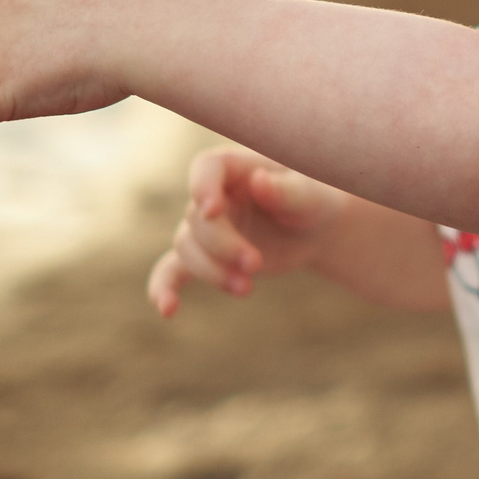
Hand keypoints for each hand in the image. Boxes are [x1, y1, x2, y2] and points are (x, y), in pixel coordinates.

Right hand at [147, 147, 346, 316]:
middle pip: (198, 220)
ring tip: (247, 289)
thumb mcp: (310, 194)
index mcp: (235, 168)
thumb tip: (259, 182)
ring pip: (187, 247)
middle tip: (255, 265)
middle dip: (223, 246)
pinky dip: (164, 287)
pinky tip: (167, 310)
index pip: (206, 168)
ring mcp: (206, 228)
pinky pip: (173, 270)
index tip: (213, 211)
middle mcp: (214, 195)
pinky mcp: (207, 257)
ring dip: (211, 271)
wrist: (315, 229)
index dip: (203, 188)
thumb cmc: (313, 200)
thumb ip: (286, 190)